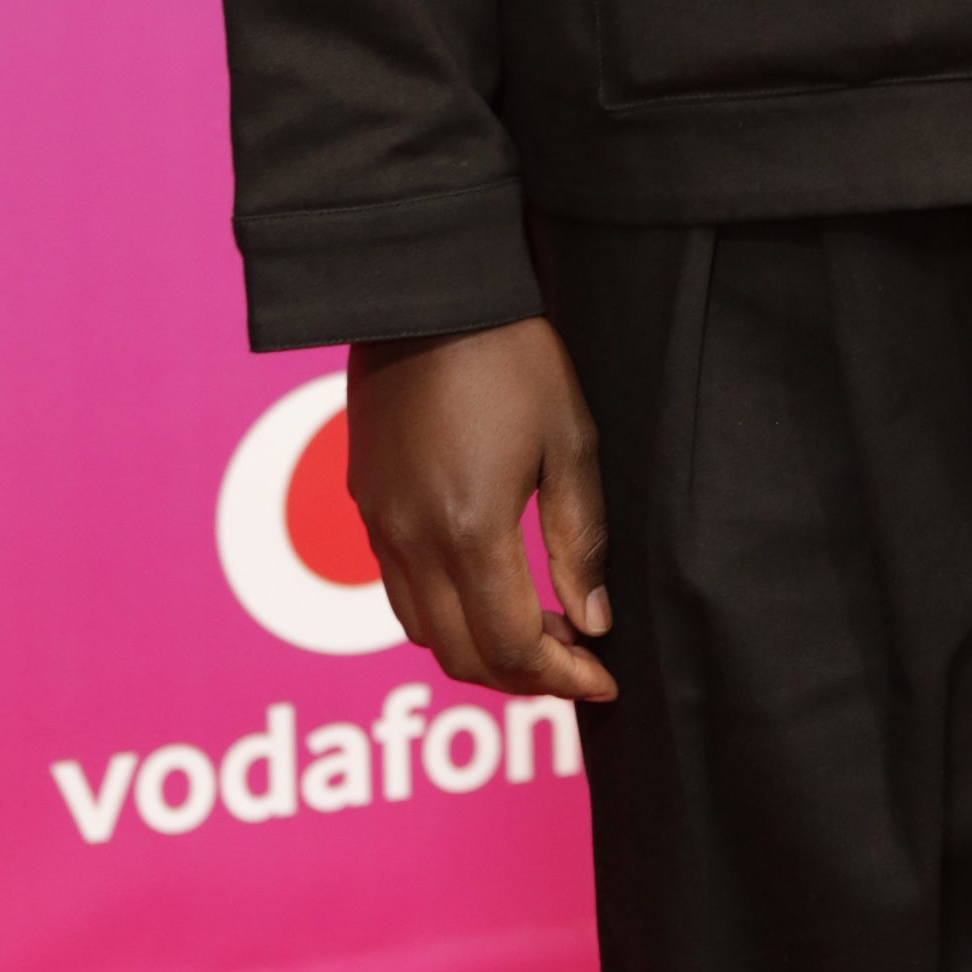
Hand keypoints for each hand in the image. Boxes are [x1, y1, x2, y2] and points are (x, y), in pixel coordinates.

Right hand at [346, 319, 616, 701]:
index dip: (562, 679)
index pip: (511, 646)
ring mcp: (378, 523)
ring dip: (479, 649)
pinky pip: (397, 589)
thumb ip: (580, 541)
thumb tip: (592, 624)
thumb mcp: (569, 441)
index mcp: (469, 529)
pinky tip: (486, 585)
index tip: (605, 681)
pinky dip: (442, 614)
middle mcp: (411, 540)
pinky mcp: (365, 500)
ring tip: (537, 629)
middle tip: (576, 664)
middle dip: (523, 677)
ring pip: (422, 632)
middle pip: (461, 656)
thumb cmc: (513, 355)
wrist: (430, 289)